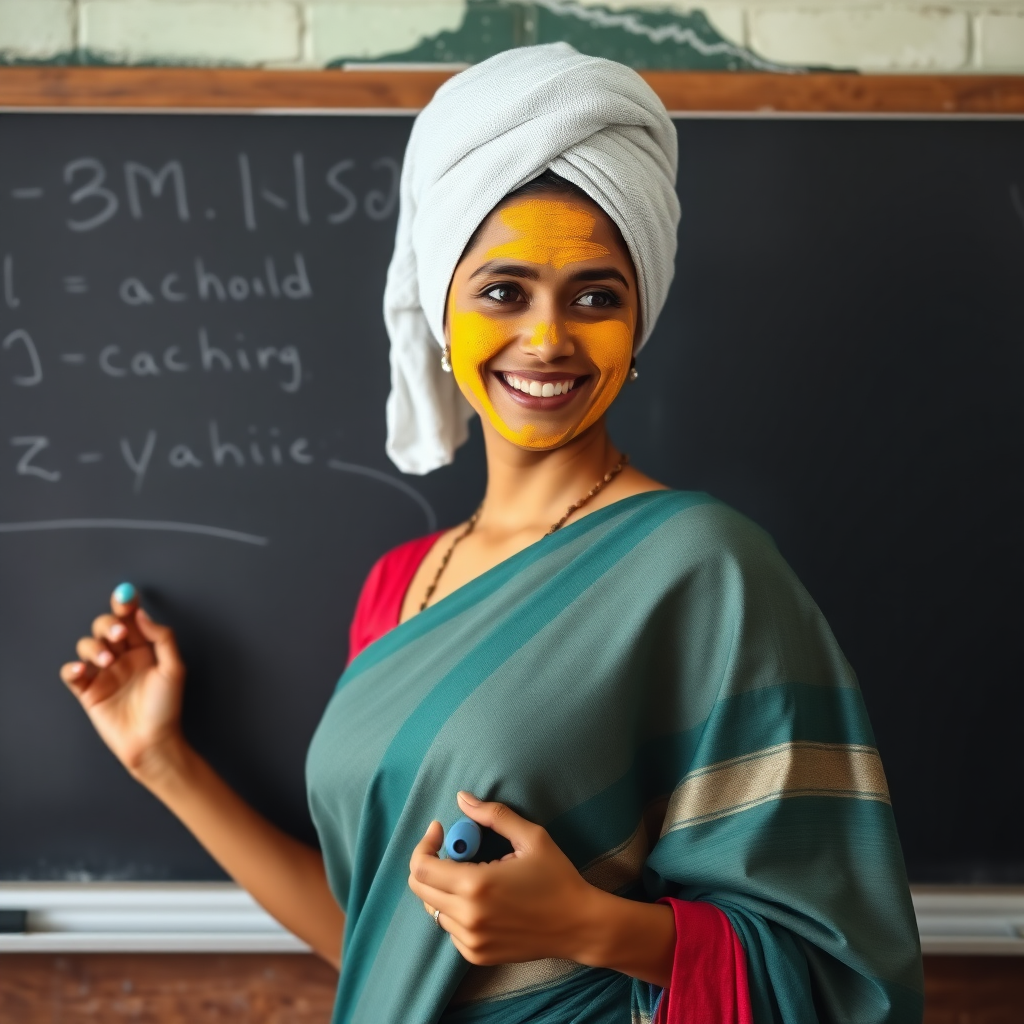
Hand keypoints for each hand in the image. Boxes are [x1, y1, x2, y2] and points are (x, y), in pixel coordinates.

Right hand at [59, 584, 186, 780]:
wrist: (152, 741)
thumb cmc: (166, 707)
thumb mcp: (174, 669)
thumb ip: (162, 639)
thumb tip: (143, 615)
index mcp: (144, 649)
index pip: (130, 620)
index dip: (125, 606)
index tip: (125, 598)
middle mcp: (122, 657)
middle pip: (105, 627)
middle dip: (109, 625)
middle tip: (118, 635)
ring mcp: (103, 673)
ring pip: (87, 645)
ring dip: (93, 646)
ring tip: (107, 660)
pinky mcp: (88, 691)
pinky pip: (71, 673)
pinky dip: (72, 668)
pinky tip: (82, 670)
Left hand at [408, 791, 597, 965]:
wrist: (578, 925)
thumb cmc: (557, 878)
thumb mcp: (531, 837)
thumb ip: (493, 815)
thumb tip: (462, 798)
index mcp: (476, 885)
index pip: (421, 868)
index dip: (424, 844)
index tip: (439, 830)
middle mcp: (467, 917)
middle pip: (420, 889)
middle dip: (429, 863)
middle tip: (454, 850)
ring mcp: (471, 940)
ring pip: (434, 909)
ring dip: (444, 888)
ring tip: (475, 875)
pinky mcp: (477, 955)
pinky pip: (451, 929)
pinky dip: (457, 911)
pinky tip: (484, 901)